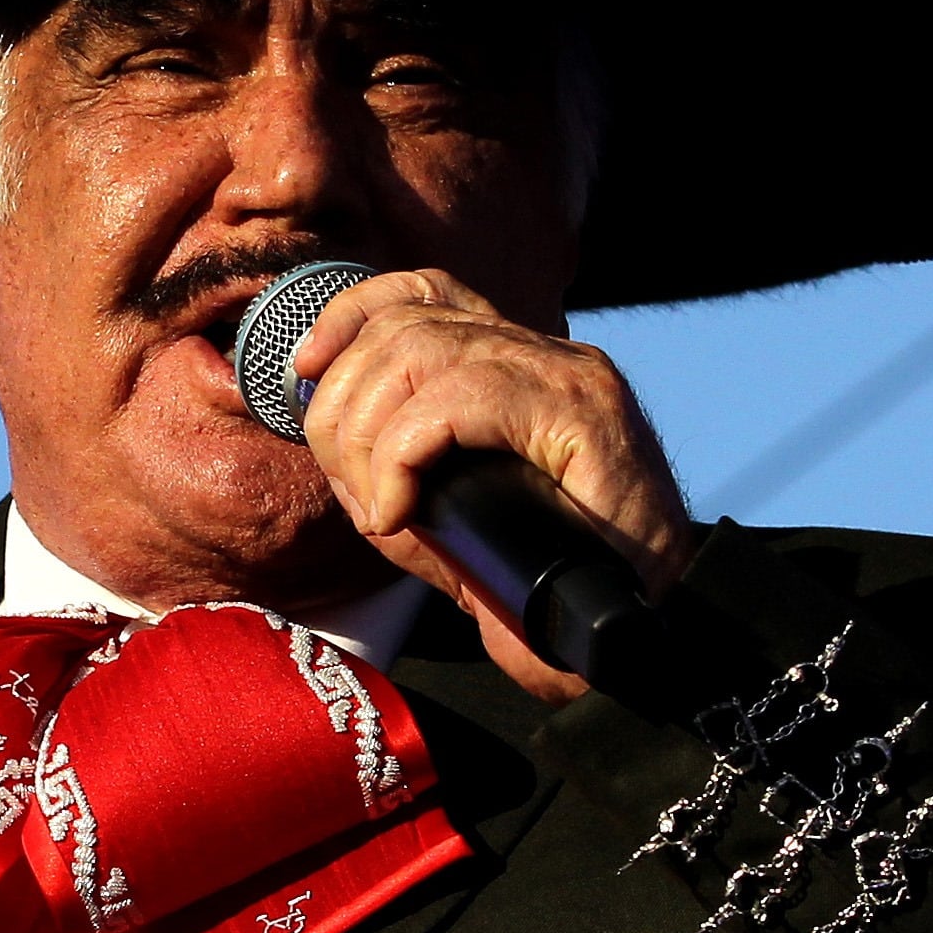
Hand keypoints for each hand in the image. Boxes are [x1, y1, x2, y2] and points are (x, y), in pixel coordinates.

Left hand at [291, 269, 697, 703]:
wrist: (629, 641)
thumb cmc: (546, 590)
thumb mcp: (449, 522)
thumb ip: (398, 471)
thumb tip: (332, 443)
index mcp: (520, 367)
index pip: (425, 291)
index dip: (350, 313)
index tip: (303, 367)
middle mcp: (548, 356)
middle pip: (407, 324)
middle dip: (344, 400)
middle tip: (350, 486)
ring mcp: (571, 377)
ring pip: (423, 353)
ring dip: (370, 435)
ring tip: (381, 508)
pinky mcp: (584, 412)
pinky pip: (457, 399)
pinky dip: (404, 454)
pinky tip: (399, 509)